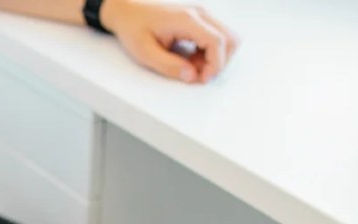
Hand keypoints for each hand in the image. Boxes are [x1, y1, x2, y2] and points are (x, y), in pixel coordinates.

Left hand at [102, 1, 238, 82]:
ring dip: (216, 57)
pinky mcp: (200, 18)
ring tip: (193, 66)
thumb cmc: (133, 27)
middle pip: (231, 38)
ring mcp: (202, 14)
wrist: (127, 9)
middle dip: (220, 62)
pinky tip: (192, 58)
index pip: (218, 41)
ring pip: (227, 37)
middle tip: (199, 76)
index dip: (216, 65)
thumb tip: (192, 77)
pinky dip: (210, 52)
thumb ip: (169, 66)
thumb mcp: (145, 52)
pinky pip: (217, 36)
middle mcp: (199, 13)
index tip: (202, 79)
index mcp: (187, 19)